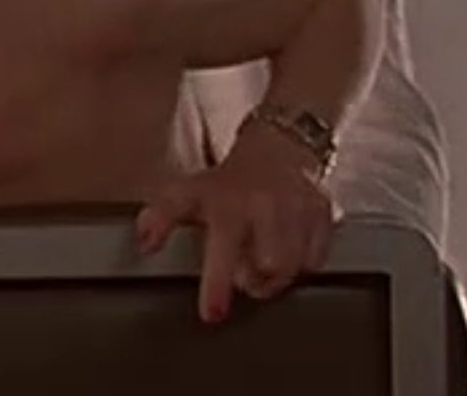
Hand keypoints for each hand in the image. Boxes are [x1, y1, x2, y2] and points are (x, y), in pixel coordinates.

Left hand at [135, 126, 337, 322]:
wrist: (274, 151)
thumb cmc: (226, 183)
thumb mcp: (185, 193)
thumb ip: (159, 218)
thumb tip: (144, 243)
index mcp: (227, 204)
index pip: (222, 248)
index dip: (217, 285)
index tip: (212, 314)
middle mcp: (265, 205)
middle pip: (268, 267)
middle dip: (254, 281)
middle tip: (243, 273)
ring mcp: (297, 207)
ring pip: (293, 267)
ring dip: (277, 276)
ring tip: (262, 262)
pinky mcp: (322, 212)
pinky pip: (316, 259)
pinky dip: (301, 263)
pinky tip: (287, 248)